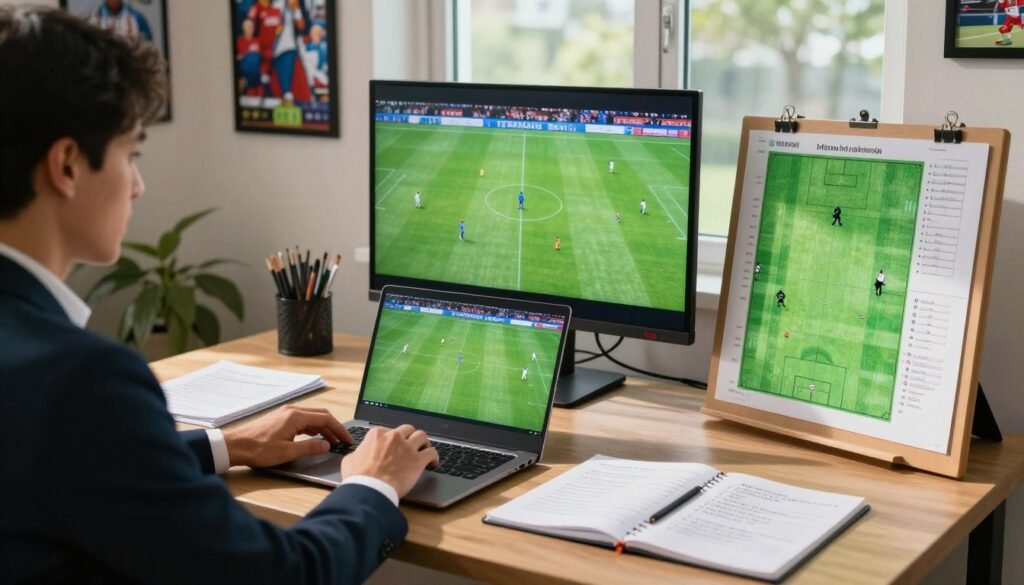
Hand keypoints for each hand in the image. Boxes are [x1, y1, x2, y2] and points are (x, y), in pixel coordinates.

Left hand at [223, 405, 351, 467]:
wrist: (234, 446)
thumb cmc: (258, 449)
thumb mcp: (287, 452)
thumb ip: (310, 448)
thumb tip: (326, 445)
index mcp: (296, 416)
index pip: (326, 418)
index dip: (339, 429)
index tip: (347, 439)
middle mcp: (292, 410)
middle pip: (320, 415)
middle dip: (334, 427)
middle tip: (342, 440)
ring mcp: (285, 413)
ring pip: (311, 417)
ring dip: (323, 428)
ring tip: (331, 441)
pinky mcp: (280, 419)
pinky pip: (302, 420)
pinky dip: (312, 428)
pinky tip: (314, 438)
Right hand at [342, 424, 438, 497]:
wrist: (370, 489)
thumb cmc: (358, 477)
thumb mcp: (350, 460)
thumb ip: (358, 453)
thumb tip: (358, 455)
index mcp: (378, 435)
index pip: (388, 431)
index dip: (392, 440)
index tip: (393, 447)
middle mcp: (394, 437)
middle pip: (408, 429)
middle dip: (410, 436)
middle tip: (411, 445)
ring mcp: (407, 447)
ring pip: (422, 436)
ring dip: (424, 442)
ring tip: (424, 449)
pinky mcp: (418, 460)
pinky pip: (432, 453)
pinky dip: (434, 457)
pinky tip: (433, 463)